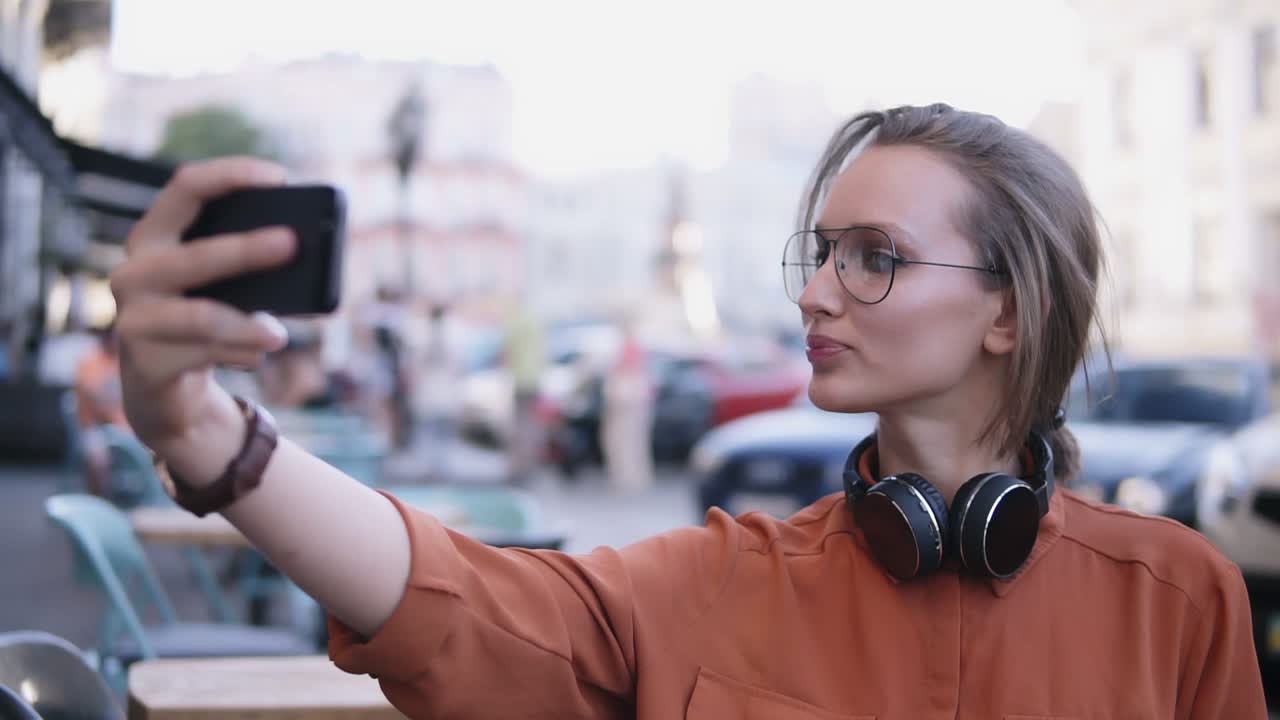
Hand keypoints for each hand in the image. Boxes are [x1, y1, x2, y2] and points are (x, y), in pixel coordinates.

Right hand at [110, 157, 295, 455]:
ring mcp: (134, 318)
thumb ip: (246, 264)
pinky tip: (255, 355)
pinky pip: (205, 355)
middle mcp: (134, 271)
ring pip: (204, 317)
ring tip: (280, 336)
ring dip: (250, 326)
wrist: (164, 384)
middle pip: (196, 255)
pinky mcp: (146, 362)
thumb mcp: (223, 284)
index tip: (280, 178)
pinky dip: (241, 354)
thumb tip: (299, 254)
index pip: (186, 187)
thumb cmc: (203, 316)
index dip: (231, 175)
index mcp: (154, 236)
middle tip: (291, 244)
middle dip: (246, 250)